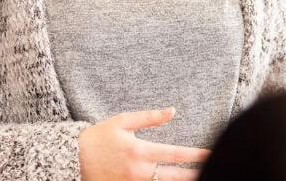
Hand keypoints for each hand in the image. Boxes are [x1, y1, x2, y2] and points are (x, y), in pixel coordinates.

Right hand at [79, 107, 210, 180]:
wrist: (71, 159)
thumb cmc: (98, 138)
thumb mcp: (122, 121)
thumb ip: (149, 117)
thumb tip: (172, 110)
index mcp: (140, 150)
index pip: (175, 154)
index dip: (196, 155)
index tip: (211, 153)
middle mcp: (138, 171)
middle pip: (174, 176)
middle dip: (194, 175)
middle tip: (214, 169)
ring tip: (199, 178)